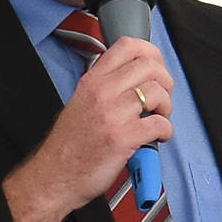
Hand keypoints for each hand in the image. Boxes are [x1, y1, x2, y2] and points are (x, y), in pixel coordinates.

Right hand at [0, 38, 179, 221]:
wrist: (55, 176)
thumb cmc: (69, 145)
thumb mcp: (81, 102)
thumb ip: (106, 88)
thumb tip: (136, 80)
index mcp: (92, 81)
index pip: (127, 46)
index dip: (151, 52)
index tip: (157, 67)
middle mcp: (102, 92)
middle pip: (150, 66)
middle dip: (166, 82)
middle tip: (162, 98)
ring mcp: (112, 113)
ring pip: (157, 92)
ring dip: (167, 107)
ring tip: (159, 118)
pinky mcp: (123, 137)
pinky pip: (159, 124)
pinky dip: (166, 131)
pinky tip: (157, 136)